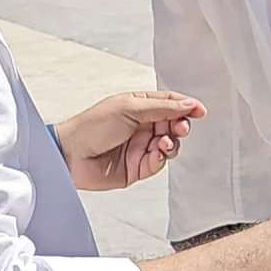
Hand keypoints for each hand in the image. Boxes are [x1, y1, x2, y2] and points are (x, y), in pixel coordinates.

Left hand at [55, 89, 204, 190]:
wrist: (71, 155)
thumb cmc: (92, 126)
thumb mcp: (129, 108)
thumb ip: (162, 107)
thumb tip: (188, 103)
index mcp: (139, 106)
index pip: (170, 103)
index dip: (186, 106)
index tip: (199, 111)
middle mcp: (141, 126)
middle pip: (173, 125)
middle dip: (180, 126)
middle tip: (180, 128)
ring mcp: (140, 147)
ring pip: (170, 145)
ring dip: (171, 143)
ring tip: (162, 142)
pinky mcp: (137, 167)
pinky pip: (158, 163)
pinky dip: (161, 158)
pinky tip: (155, 153)